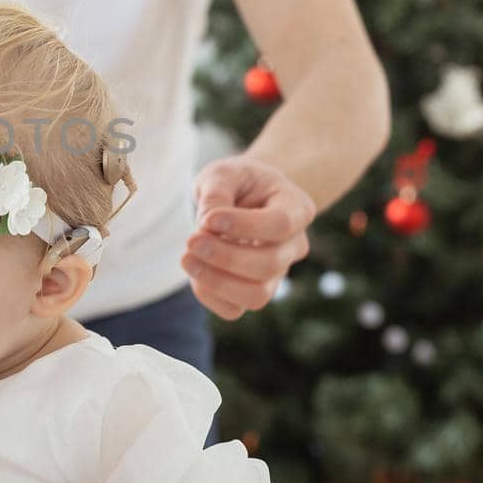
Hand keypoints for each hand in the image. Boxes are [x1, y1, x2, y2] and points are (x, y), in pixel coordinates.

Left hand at [183, 155, 315, 320]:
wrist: (240, 197)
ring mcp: (277, 273)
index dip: (243, 226)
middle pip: (269, 264)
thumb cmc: (235, 182)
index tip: (208, 219)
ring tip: (187, 258)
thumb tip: (207, 226)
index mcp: (296, 208)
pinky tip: (194, 271)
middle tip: (190, 240)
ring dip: (217, 281)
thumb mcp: (223, 173)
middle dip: (225, 256)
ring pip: (257, 296)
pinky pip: (234, 310)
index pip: (280, 224)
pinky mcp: (252, 291)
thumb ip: (217, 193)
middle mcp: (293, 245)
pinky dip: (210, 296)